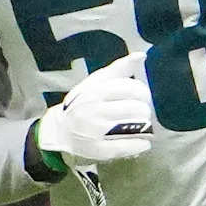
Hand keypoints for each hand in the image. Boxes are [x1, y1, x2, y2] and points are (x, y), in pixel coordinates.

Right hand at [37, 52, 152, 164]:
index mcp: (94, 90)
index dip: (143, 93)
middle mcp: (94, 109)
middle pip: (137, 109)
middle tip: (139, 114)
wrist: (60, 132)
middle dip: (143, 111)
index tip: (141, 97)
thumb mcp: (95, 82)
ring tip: (140, 127)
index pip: (131, 88)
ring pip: (136, 127)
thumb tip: (141, 56)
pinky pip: (129, 146)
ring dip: (144, 127)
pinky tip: (142, 142)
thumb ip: (119, 69)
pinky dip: (141, 144)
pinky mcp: (98, 150)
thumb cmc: (82, 104)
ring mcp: (95, 131)